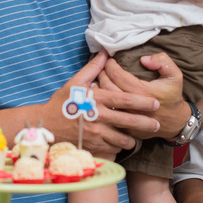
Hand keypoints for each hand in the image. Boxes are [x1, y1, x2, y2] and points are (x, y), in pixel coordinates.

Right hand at [42, 53, 159, 158]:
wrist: (45, 125)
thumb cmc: (61, 103)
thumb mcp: (75, 83)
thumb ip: (92, 68)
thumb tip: (105, 53)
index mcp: (97, 99)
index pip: (125, 100)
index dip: (142, 102)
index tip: (155, 104)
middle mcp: (98, 116)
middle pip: (129, 121)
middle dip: (146, 124)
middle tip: (157, 125)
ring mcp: (96, 133)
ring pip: (122, 139)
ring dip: (132, 139)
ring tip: (137, 138)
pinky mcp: (92, 146)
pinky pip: (112, 149)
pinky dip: (118, 148)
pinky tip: (120, 145)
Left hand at [97, 52, 183, 140]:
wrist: (174, 121)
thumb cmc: (172, 96)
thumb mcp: (175, 75)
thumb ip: (163, 62)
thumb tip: (143, 59)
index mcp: (143, 92)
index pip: (117, 75)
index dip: (110, 65)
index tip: (110, 61)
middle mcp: (133, 106)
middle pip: (107, 86)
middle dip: (102, 73)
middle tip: (103, 68)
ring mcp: (126, 118)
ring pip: (105, 100)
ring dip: (100, 87)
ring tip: (101, 79)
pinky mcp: (123, 126)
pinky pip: (107, 112)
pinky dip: (103, 102)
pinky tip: (103, 95)